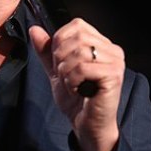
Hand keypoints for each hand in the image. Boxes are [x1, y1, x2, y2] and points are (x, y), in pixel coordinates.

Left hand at [29, 18, 123, 150]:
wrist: (86, 124)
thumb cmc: (76, 99)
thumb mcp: (56, 71)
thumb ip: (46, 50)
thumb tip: (35, 30)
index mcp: (101, 44)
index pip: (76, 25)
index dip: (61, 42)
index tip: (61, 63)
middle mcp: (112, 49)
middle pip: (77, 37)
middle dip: (62, 59)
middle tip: (66, 77)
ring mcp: (115, 62)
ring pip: (79, 52)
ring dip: (67, 72)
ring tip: (73, 85)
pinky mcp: (114, 75)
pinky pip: (83, 68)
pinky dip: (73, 81)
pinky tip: (78, 90)